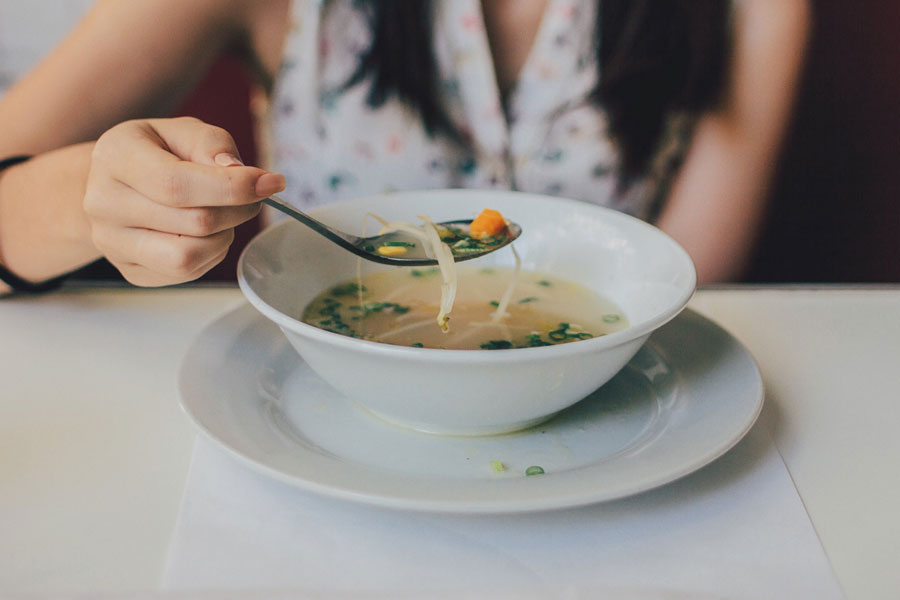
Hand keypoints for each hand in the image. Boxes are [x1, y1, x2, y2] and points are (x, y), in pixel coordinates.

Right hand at [83, 117, 283, 285]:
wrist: (111, 183)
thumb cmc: (154, 153)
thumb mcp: (181, 130)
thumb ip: (211, 144)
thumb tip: (238, 172)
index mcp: (115, 158)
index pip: (177, 184)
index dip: (232, 188)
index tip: (270, 183)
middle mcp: (104, 204)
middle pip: (194, 222)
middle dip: (238, 210)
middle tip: (252, 196)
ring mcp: (113, 242)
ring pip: (189, 257)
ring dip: (223, 236)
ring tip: (223, 215)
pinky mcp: (130, 270)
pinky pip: (186, 274)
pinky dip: (210, 254)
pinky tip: (206, 234)